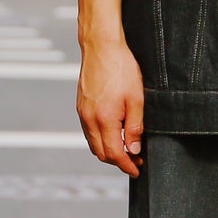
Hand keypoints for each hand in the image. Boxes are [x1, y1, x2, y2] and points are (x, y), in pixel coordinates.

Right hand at [77, 35, 145, 177]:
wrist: (101, 47)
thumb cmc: (121, 69)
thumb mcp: (137, 99)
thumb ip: (135, 127)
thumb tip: (134, 149)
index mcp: (104, 119)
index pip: (114, 154)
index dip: (127, 165)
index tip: (137, 170)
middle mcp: (89, 119)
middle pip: (101, 153)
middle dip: (118, 161)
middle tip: (135, 159)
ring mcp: (83, 113)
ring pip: (93, 143)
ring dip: (109, 150)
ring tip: (127, 147)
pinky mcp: (81, 106)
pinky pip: (89, 131)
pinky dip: (100, 139)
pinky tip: (114, 133)